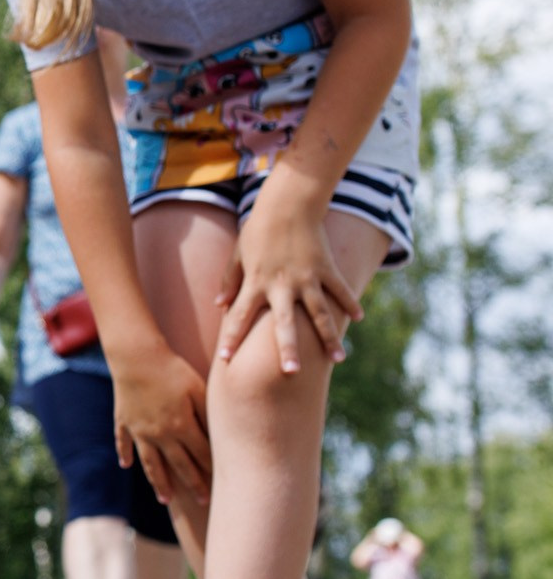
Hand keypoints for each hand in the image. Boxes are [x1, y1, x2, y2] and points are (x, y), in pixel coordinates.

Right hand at [113, 346, 210, 505]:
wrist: (136, 356)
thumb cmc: (173, 369)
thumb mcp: (198, 388)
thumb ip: (209, 414)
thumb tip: (222, 436)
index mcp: (181, 427)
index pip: (202, 455)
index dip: (214, 470)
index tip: (226, 485)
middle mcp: (160, 435)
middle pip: (179, 465)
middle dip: (193, 485)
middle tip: (204, 503)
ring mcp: (139, 430)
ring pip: (151, 463)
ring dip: (159, 482)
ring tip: (165, 500)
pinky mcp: (124, 421)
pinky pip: (123, 442)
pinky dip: (124, 454)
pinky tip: (126, 466)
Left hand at [214, 195, 361, 371]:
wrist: (288, 204)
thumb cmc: (258, 230)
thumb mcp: (238, 255)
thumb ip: (230, 281)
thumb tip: (220, 304)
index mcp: (256, 283)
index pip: (239, 316)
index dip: (231, 337)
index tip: (224, 359)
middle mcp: (281, 285)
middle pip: (283, 324)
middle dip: (287, 349)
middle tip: (290, 373)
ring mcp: (306, 278)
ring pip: (319, 314)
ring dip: (329, 337)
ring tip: (338, 359)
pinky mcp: (326, 268)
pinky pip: (339, 290)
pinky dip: (349, 303)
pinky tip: (358, 319)